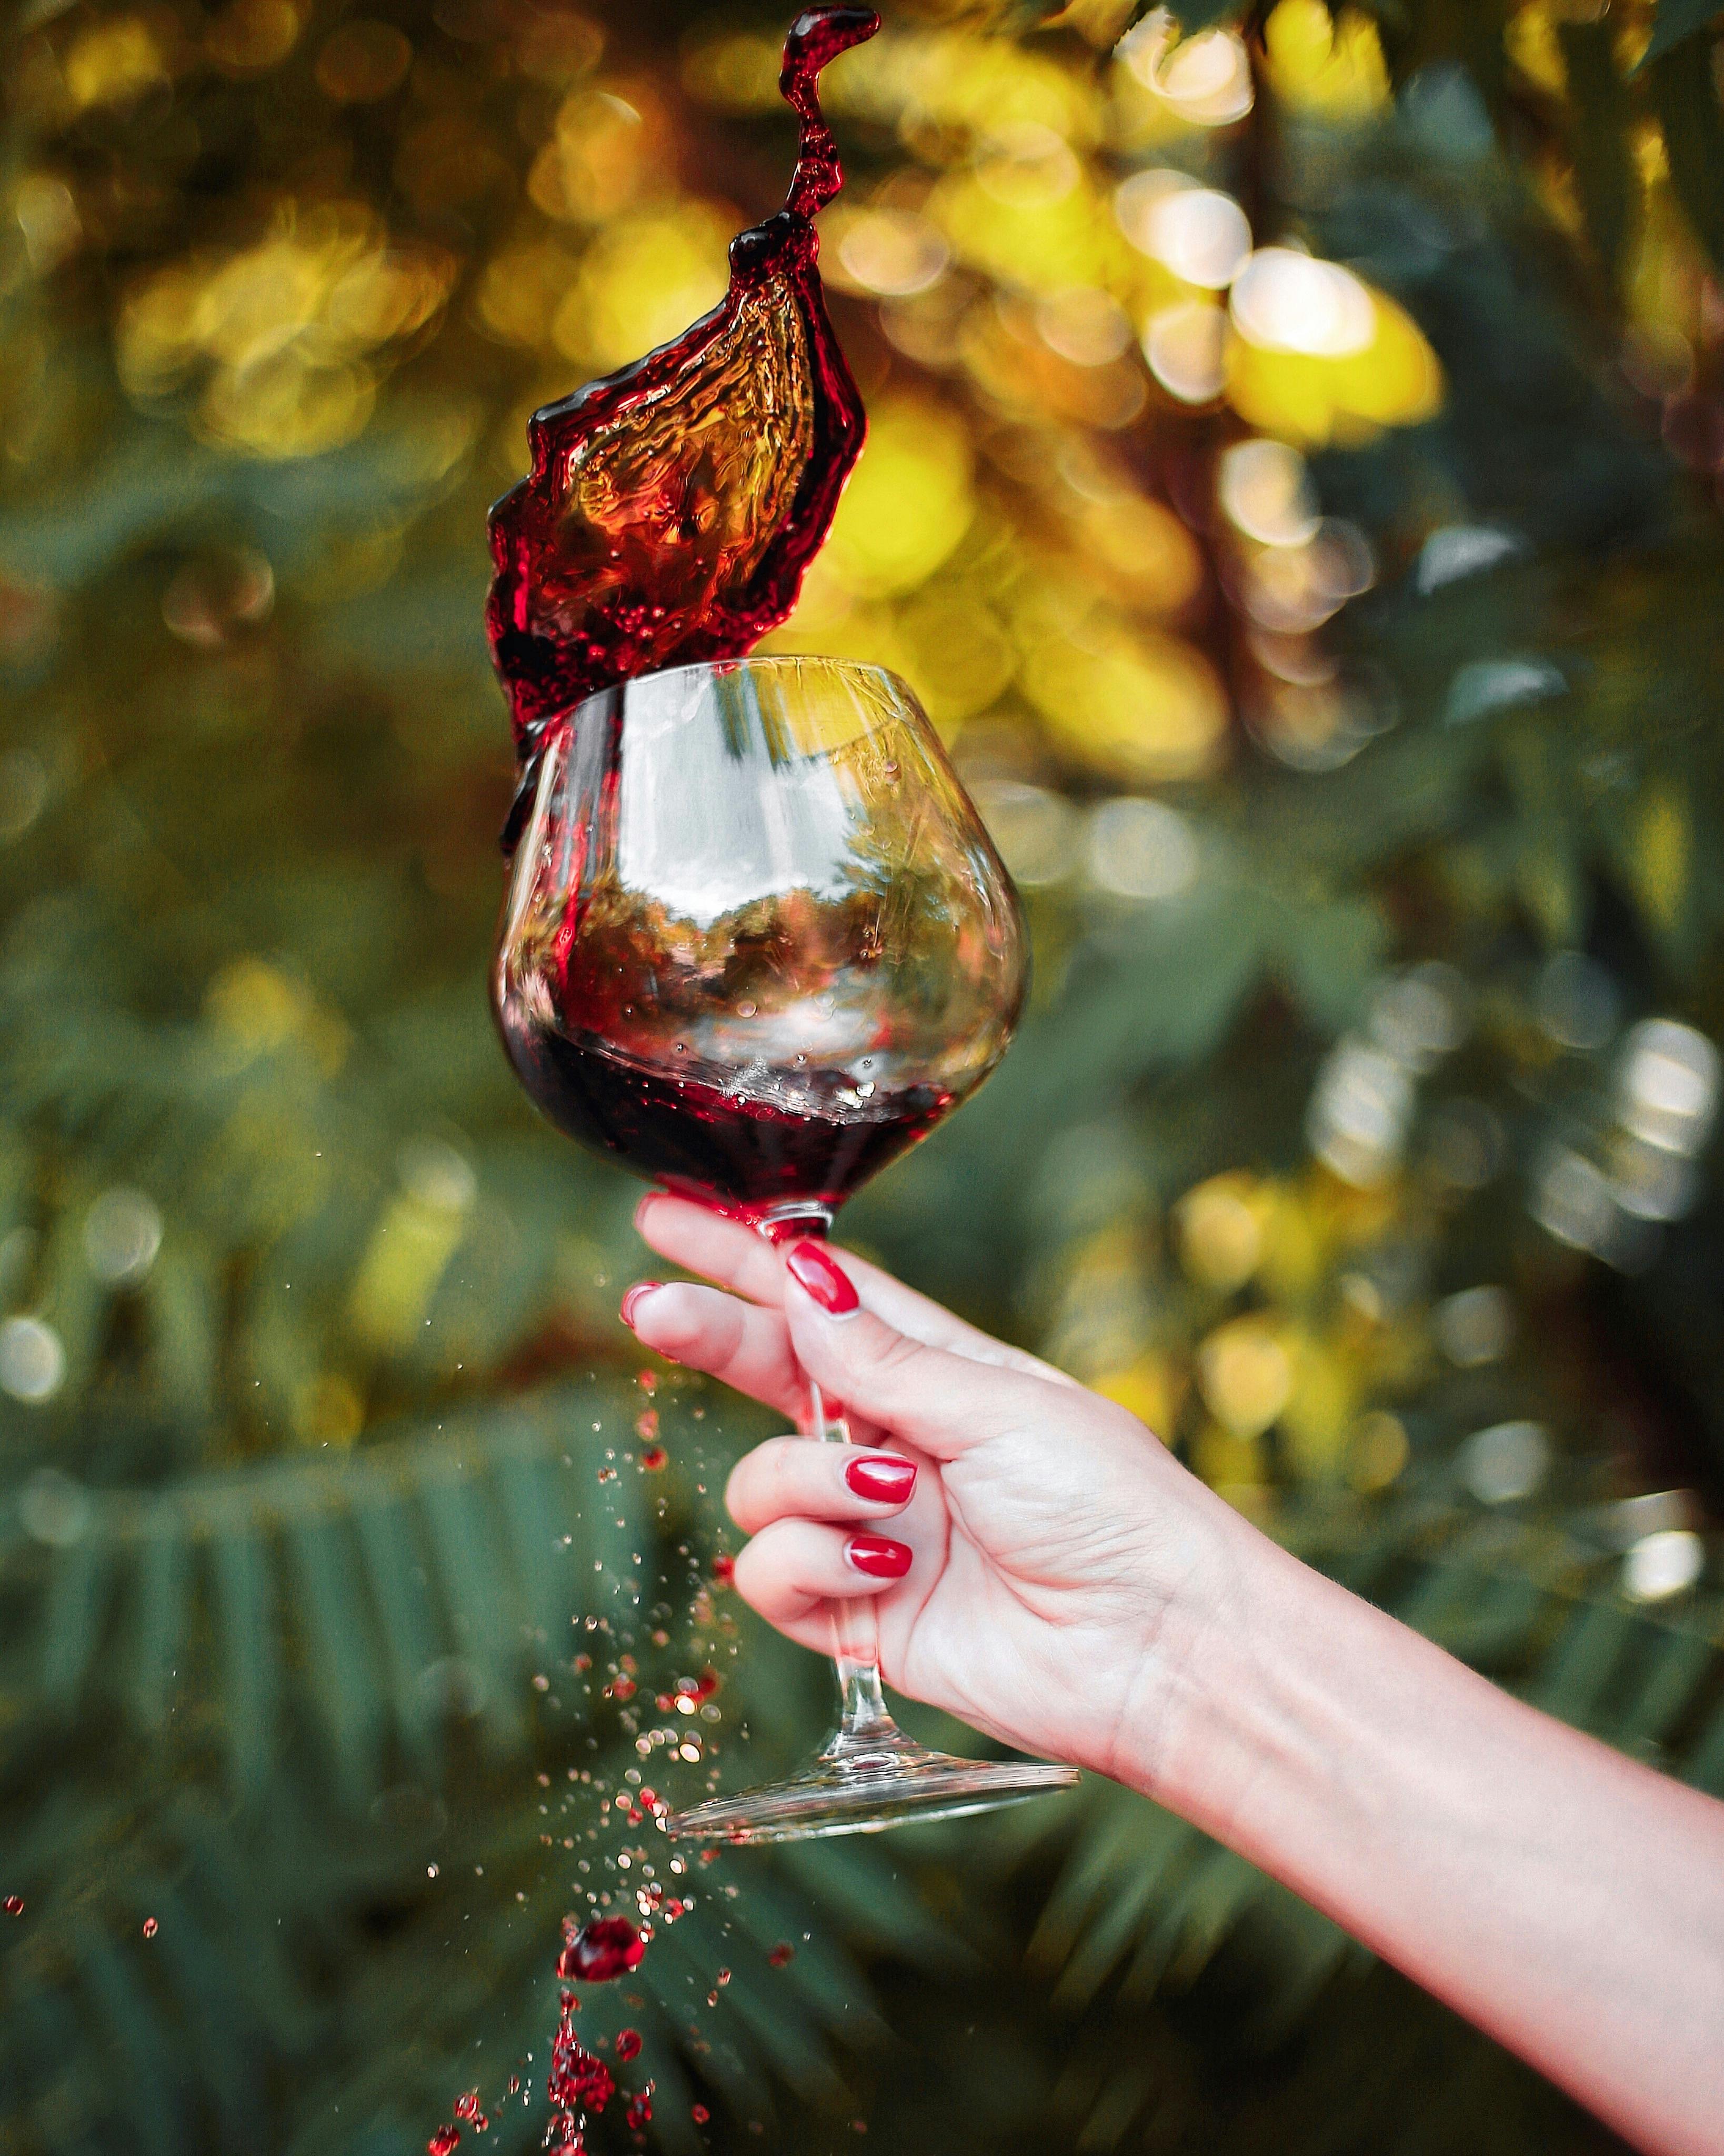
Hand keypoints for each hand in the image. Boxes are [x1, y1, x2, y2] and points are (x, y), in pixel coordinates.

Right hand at [622, 1195, 1258, 1787]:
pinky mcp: (858, 1613)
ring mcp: (870, 1527)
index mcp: (940, 1373)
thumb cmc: (1112, 1508)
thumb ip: (886, 1362)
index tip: (668, 1219)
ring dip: (808, 1484)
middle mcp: (895, 1442)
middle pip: (769, 1374)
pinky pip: (774, 1574)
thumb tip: (801, 1283)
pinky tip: (884, 1568)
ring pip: (761, 1483)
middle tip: (651, 1312)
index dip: (744, 1260)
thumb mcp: (1000, 1408)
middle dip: (711, 1338)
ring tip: (892, 1503)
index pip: (823, 1300)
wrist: (1158, 1649)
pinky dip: (812, 1564)